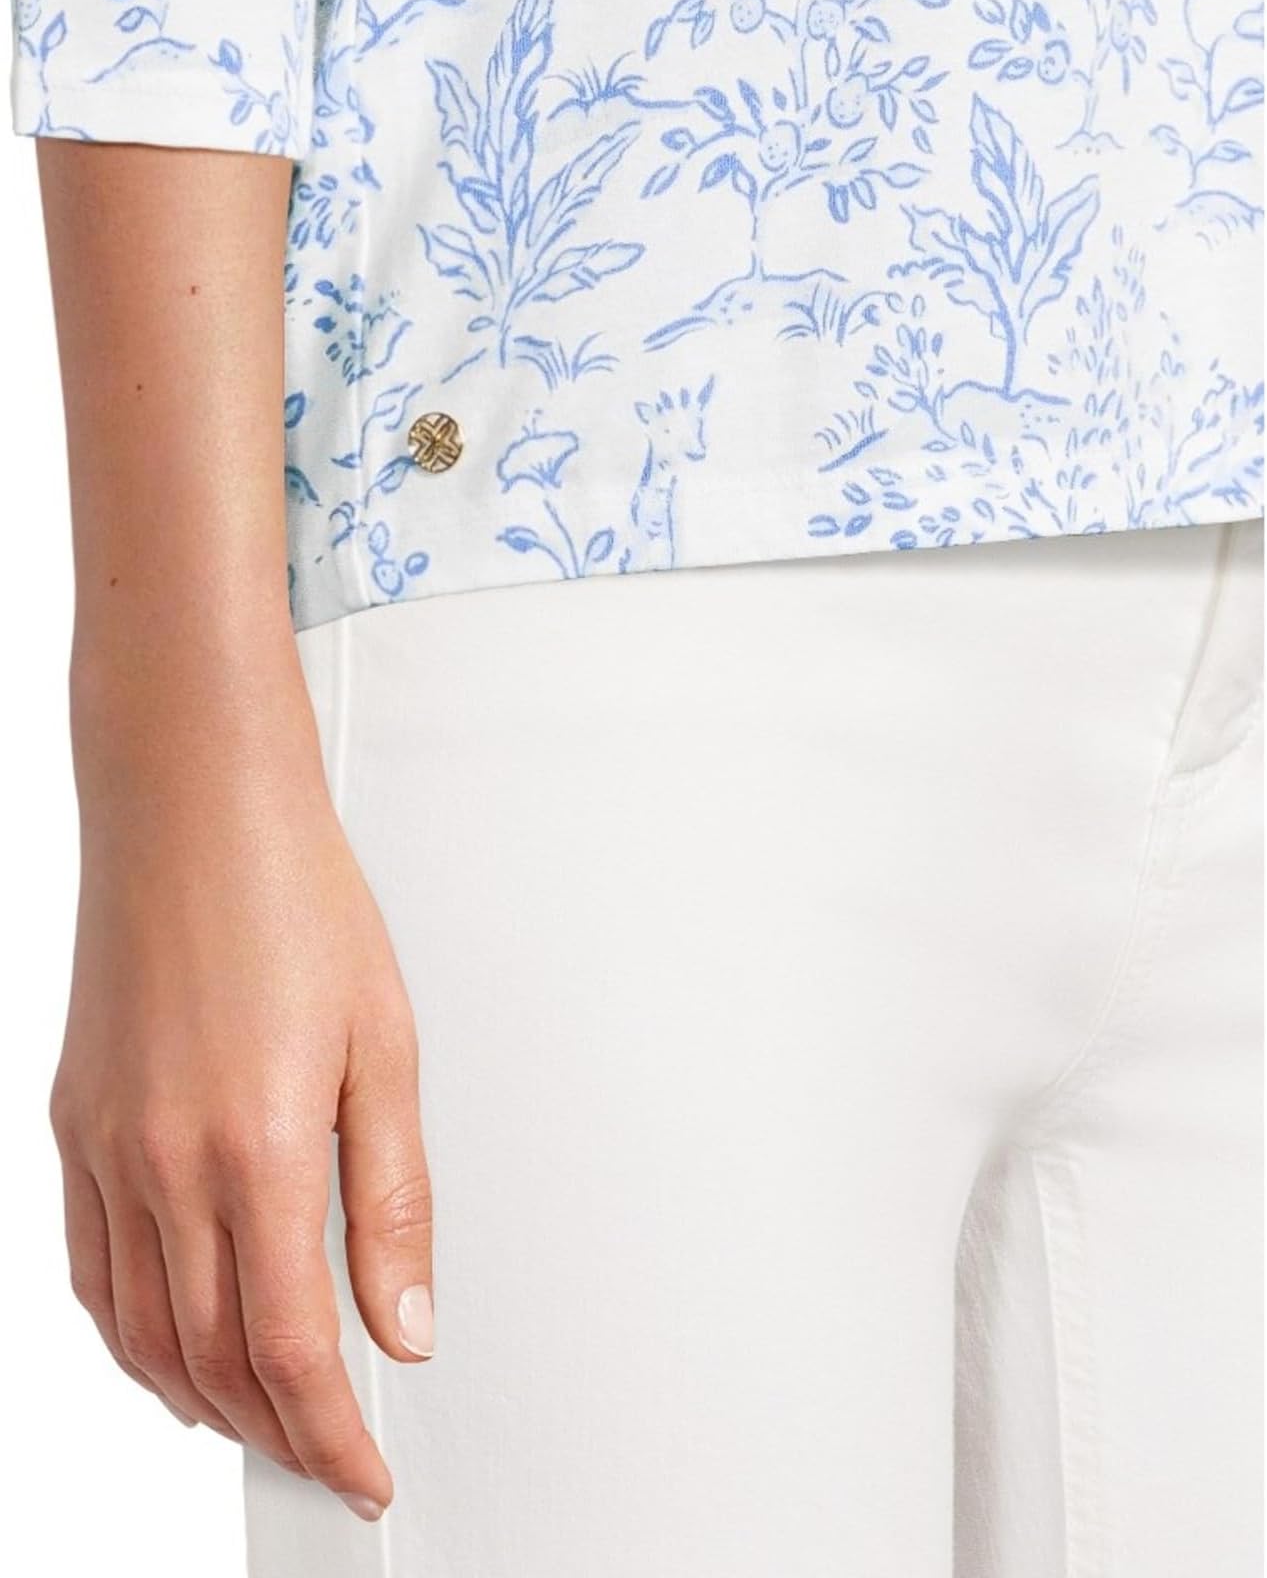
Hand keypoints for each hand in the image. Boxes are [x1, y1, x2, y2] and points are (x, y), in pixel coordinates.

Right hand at [49, 637, 432, 1523]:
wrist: (194, 805)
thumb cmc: (295, 899)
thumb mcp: (386, 1047)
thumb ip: (393, 1202)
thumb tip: (403, 1326)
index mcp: (258, 1149)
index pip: (292, 1355)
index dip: (330, 1438)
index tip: (365, 1475)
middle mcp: (166, 1164)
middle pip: (215, 1362)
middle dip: (277, 1433)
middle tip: (326, 1454)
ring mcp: (105, 1148)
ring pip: (143, 1334)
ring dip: (203, 1399)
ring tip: (261, 1421)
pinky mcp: (73, 1122)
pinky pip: (90, 1270)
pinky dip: (131, 1335)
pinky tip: (169, 1344)